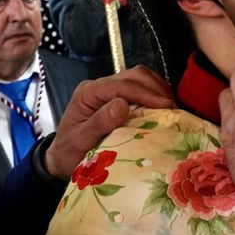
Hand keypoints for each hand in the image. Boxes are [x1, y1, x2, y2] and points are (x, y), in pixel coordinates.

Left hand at [44, 66, 176, 179]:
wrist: (62, 159)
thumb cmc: (69, 153)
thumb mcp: (80, 142)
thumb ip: (99, 123)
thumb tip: (122, 104)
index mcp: (88, 93)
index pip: (122, 85)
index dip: (146, 94)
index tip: (166, 106)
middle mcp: (99, 86)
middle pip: (134, 75)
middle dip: (156, 89)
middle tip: (173, 109)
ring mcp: (109, 90)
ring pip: (140, 78)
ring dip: (158, 90)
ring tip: (171, 109)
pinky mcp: (118, 97)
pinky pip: (141, 89)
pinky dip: (155, 96)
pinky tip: (163, 110)